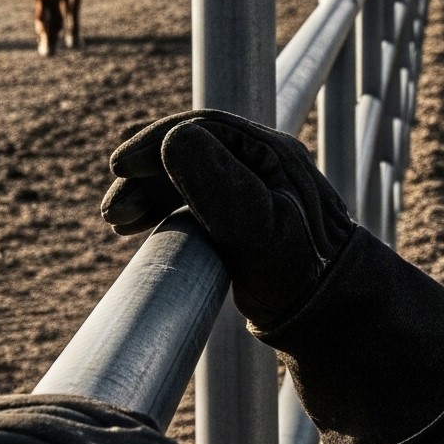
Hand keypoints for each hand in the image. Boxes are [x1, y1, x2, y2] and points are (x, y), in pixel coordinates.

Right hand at [101, 111, 356, 329]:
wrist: (332, 314)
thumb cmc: (300, 275)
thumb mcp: (256, 230)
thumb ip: (217, 183)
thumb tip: (172, 139)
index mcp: (272, 153)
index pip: (203, 129)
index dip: (154, 143)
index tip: (119, 167)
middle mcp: (264, 162)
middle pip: (189, 151)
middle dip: (144, 174)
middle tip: (112, 211)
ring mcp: (254, 187)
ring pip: (186, 175)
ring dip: (147, 192)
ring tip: (116, 222)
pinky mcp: (244, 215)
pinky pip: (193, 197)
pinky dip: (162, 207)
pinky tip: (136, 225)